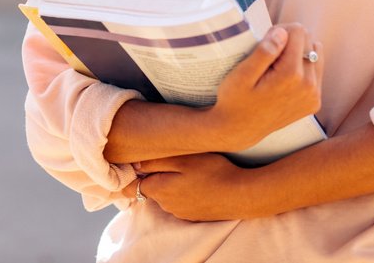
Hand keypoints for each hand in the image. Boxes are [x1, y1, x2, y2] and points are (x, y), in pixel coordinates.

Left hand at [136, 153, 250, 221]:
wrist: (241, 195)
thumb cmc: (212, 172)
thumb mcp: (183, 159)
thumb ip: (155, 162)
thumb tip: (135, 165)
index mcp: (160, 190)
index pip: (132, 186)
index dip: (132, 175)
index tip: (135, 164)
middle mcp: (167, 205)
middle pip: (151, 188)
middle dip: (154, 175)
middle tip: (168, 158)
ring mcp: (181, 212)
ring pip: (166, 195)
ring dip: (170, 183)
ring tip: (186, 168)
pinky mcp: (194, 215)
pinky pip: (181, 201)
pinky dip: (183, 192)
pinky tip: (197, 181)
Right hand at [204, 23, 322, 151]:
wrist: (240, 130)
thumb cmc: (235, 99)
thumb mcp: (242, 74)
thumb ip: (264, 52)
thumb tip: (283, 33)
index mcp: (291, 75)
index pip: (298, 31)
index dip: (280, 31)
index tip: (265, 43)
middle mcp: (309, 86)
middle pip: (309, 41)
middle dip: (289, 42)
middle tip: (268, 56)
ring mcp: (314, 96)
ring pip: (315, 54)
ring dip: (297, 54)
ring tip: (276, 66)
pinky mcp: (314, 102)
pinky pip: (315, 71)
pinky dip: (302, 68)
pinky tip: (284, 78)